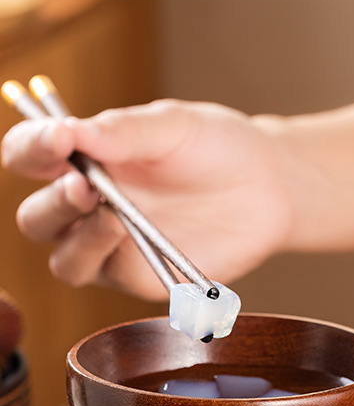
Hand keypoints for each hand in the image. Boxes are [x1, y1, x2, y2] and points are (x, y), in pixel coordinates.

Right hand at [2, 100, 295, 299]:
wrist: (270, 187)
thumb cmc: (218, 148)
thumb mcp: (174, 126)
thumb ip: (123, 132)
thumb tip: (68, 133)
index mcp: (87, 158)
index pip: (30, 156)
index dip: (31, 149)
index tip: (57, 140)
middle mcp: (90, 205)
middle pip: (38, 218)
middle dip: (55, 203)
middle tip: (87, 185)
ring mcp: (113, 246)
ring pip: (66, 260)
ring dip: (79, 241)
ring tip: (114, 217)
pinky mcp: (141, 275)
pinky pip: (113, 279)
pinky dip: (116, 262)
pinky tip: (140, 240)